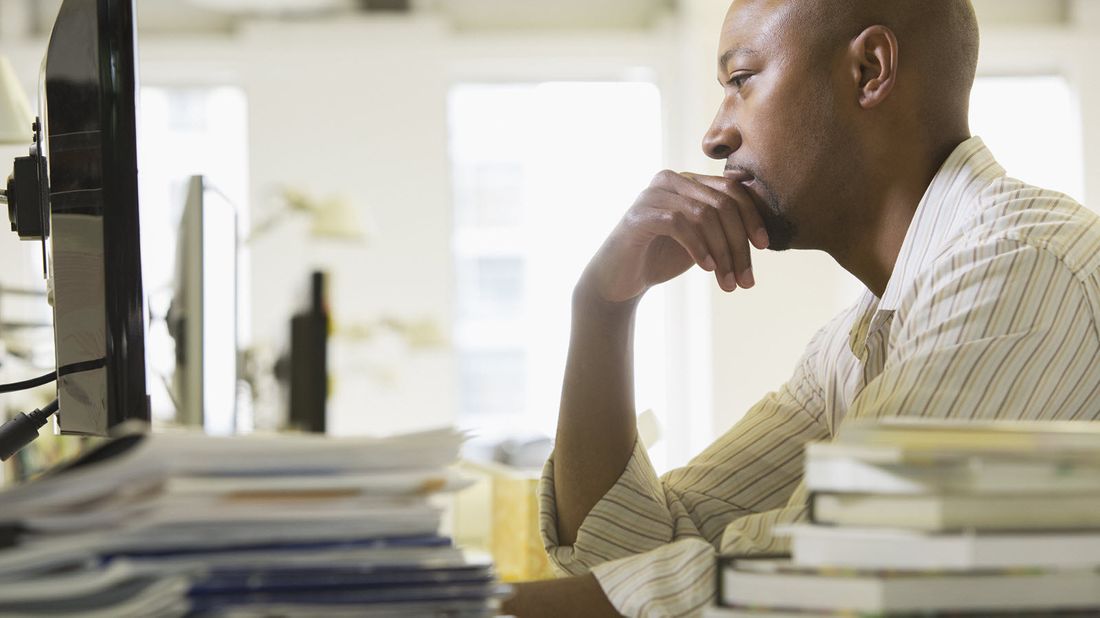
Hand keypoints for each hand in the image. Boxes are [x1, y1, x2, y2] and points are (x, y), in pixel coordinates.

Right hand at [581, 170, 769, 302]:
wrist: (619, 280)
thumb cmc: (661, 258)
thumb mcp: (701, 240)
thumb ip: (724, 226)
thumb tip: (764, 227)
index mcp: (689, 181)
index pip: (732, 190)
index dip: (752, 217)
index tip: (763, 247)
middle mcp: (671, 180)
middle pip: (722, 204)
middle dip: (739, 245)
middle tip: (746, 280)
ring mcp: (652, 194)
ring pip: (704, 215)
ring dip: (723, 254)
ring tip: (728, 283)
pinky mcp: (639, 215)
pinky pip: (679, 223)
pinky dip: (698, 247)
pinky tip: (707, 269)